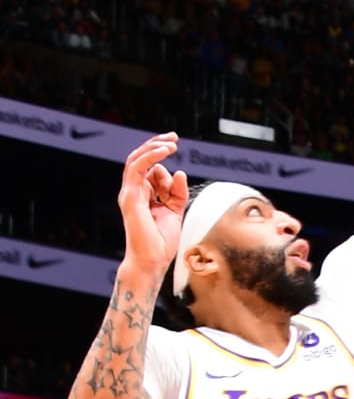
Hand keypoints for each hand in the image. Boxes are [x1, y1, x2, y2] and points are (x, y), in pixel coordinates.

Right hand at [117, 134, 185, 282]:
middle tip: (174, 137)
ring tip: (171, 144)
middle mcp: (134, 192)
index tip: (176, 146)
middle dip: (156, 144)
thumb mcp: (175, 211)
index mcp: (143, 195)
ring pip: (135, 160)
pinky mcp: (130, 197)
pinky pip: (136, 169)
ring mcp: (130, 194)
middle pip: (140, 159)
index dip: (163, 158)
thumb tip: (179, 172)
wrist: (152, 261)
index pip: (149, 168)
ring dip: (153, 148)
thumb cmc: (161, 242)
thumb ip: (177, 193)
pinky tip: (163, 152)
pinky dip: (149, 157)